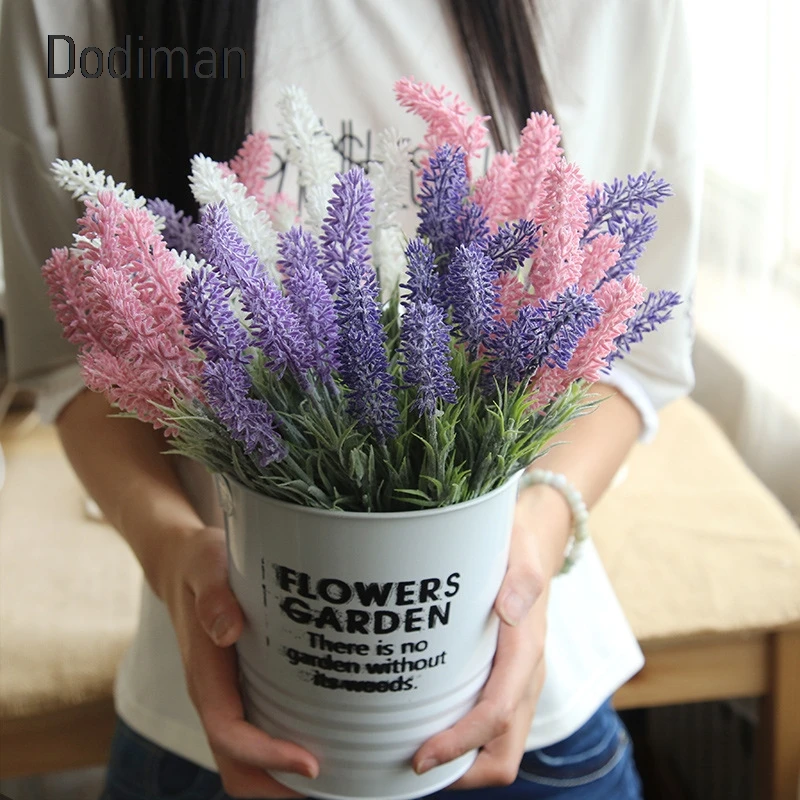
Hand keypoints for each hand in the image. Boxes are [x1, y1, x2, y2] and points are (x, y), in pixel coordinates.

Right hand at [159, 526, 318, 797]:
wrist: (185, 565)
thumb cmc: (200, 564)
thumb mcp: (205, 566)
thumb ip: (213, 595)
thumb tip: (227, 630)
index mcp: (204, 675)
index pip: (230, 734)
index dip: (267, 757)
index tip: (312, 765)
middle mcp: (215, 696)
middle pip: (238, 766)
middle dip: (278, 789)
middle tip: (337, 789)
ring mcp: (229, 696)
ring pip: (248, 758)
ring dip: (284, 780)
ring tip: (341, 779)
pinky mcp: (244, 688)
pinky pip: (260, 733)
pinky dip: (286, 753)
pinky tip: (329, 741)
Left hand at [412, 485, 567, 787]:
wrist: (534, 544)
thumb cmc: (517, 547)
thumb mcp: (519, 553)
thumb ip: (521, 581)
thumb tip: (508, 610)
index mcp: (526, 652)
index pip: (497, 716)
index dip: (459, 744)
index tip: (419, 758)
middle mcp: (526, 677)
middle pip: (504, 753)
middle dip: (462, 772)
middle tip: (412, 766)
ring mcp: (517, 682)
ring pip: (498, 746)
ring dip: (461, 762)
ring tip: (412, 752)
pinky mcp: (505, 679)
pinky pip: (491, 726)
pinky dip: (464, 741)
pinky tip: (427, 724)